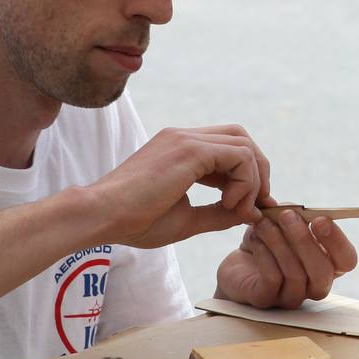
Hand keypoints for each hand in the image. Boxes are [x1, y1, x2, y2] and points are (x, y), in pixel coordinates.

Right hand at [87, 125, 269, 248]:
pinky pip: (239, 155)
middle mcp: (184, 137)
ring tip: (236, 208)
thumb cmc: (135, 221)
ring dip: (252, 179)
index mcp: (180, 149)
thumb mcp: (187, 219)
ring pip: (244, 145)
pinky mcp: (190, 149)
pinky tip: (229, 203)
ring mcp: (186, 139)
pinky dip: (245, 180)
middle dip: (258, 171)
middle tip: (255, 204)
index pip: (228, 147)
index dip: (247, 175)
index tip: (250, 206)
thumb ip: (219, 213)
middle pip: (241, 138)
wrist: (101, 216)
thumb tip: (252, 214)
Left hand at [213, 200, 358, 308]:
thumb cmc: (268, 243)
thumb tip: (298, 209)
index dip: (336, 241)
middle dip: (304, 241)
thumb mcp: (283, 224)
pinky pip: (272, 279)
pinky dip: (264, 254)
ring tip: (263, 222)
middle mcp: (315, 286)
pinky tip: (254, 238)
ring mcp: (292, 298)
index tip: (319, 219)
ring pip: (295, 274)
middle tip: (287, 216)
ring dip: (278, 242)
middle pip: (322, 272)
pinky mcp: (266, 301)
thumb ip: (296, 216)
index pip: (346, 260)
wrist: (238, 267)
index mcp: (329, 266)